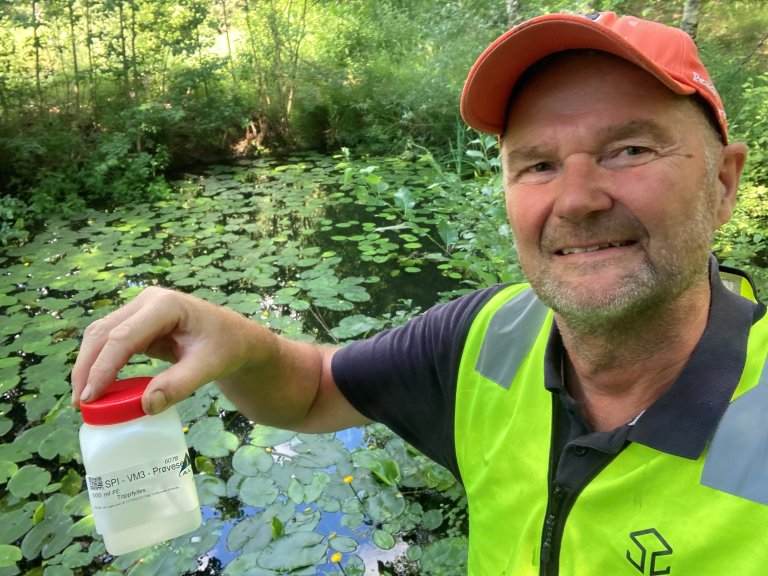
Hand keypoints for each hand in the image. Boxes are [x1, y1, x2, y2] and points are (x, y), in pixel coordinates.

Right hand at [71, 286, 259, 414]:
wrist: (236, 338)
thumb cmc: (226, 348)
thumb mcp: (209, 367)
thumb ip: (179, 385)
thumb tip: (145, 406)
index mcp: (166, 305)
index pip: (123, 337)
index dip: (103, 367)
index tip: (91, 398)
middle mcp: (148, 301)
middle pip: (103, 333)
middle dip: (87, 368)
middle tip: (81, 403)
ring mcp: (140, 309)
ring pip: (100, 335)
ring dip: (88, 366)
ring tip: (85, 400)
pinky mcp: (137, 322)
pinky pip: (110, 342)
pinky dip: (100, 363)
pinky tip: (98, 387)